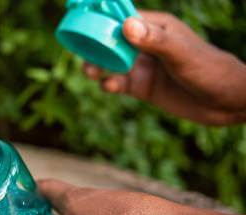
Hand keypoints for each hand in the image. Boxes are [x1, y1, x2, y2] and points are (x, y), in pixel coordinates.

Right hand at [83, 11, 245, 125]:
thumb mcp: (181, 53)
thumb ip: (155, 40)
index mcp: (155, 28)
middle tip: (85, 56)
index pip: (123, 18)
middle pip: (111, 42)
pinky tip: (109, 87)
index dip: (102, 19)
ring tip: (91, 72)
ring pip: (111, 63)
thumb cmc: (209, 69)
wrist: (225, 101)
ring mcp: (142, 66)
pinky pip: (118, 83)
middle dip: (95, 47)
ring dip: (98, 67)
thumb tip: (126, 26)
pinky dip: (109, 84)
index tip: (83, 22)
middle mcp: (145, 45)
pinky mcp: (142, 87)